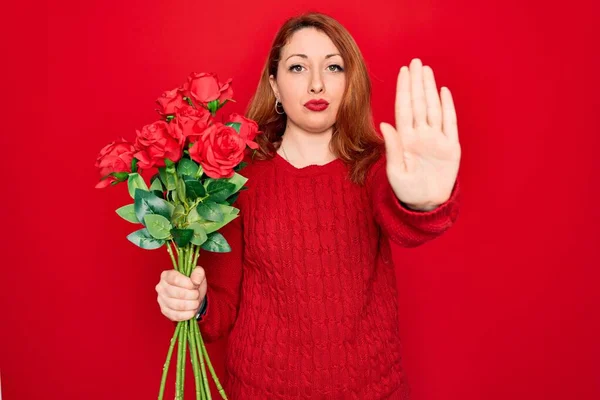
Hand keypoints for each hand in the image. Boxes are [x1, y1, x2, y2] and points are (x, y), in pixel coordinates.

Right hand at [156, 266, 207, 321]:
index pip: (175, 279)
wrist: (192, 295)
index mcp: (166, 275)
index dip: (188, 284)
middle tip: (197, 295)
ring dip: (191, 305)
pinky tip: (192, 310)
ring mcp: (161, 300)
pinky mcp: (164, 311)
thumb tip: (195, 281)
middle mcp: (161, 287)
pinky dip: (187, 314)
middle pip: (177, 293)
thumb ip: (198, 273)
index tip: (196, 286)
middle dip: (192, 295)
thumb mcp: (198, 274)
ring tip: (196, 302)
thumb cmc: (193, 283)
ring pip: (177, 305)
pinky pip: (176, 315)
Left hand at [379, 58, 460, 210]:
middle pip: (419, 103)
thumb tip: (385, 124)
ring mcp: (436, 139)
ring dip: (430, 89)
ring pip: (433, 108)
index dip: (404, 90)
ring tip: (426, 71)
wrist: (425, 204)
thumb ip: (393, 148)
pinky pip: (449, 124)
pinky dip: (447, 108)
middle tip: (415, 62)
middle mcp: (421, 135)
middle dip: (416, 82)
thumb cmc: (406, 189)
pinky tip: (443, 92)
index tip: (403, 72)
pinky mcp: (451, 147)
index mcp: (405, 139)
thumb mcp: (396, 171)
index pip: (404, 109)